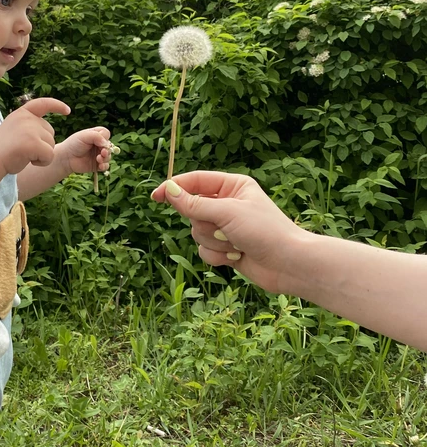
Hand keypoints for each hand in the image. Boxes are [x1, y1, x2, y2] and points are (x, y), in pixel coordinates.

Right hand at [0, 97, 69, 175]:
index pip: (43, 104)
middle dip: (43, 144)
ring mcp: (30, 129)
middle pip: (50, 132)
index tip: (67, 111)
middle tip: (24, 149)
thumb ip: (29, 125)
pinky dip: (43, 162)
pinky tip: (29, 161)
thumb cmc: (3, 150)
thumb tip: (48, 129)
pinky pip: (50, 155)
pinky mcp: (34, 143)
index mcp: (22, 113)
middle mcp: (27, 118)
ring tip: (24, 155)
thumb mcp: (15, 129)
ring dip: (42, 154)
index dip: (57, 106)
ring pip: (51, 145)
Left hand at [57, 126, 111, 175]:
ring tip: (98, 159)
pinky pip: (105, 166)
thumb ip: (96, 136)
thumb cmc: (73, 144)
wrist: (66, 158)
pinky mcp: (97, 165)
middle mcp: (99, 145)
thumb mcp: (84, 136)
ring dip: (105, 158)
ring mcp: (98, 155)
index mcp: (96, 135)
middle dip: (107, 150)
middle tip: (102, 153)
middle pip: (110, 146)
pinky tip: (100, 166)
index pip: (106, 133)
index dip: (105, 137)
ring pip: (108, 157)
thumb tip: (106, 143)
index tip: (99, 142)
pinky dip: (104, 166)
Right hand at [151, 171, 306, 294]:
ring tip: (236, 244)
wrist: (289, 264)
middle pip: (193, 210)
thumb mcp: (227, 213)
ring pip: (197, 232)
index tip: (156, 197)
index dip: (174, 188)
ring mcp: (227, 227)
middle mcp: (228, 204)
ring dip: (214, 242)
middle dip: (206, 224)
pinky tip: (237, 257)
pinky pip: (204, 250)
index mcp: (232, 185)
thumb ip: (194, 204)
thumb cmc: (265, 231)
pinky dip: (217, 255)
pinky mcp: (226, 248)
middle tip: (224, 229)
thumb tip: (168, 190)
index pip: (195, 181)